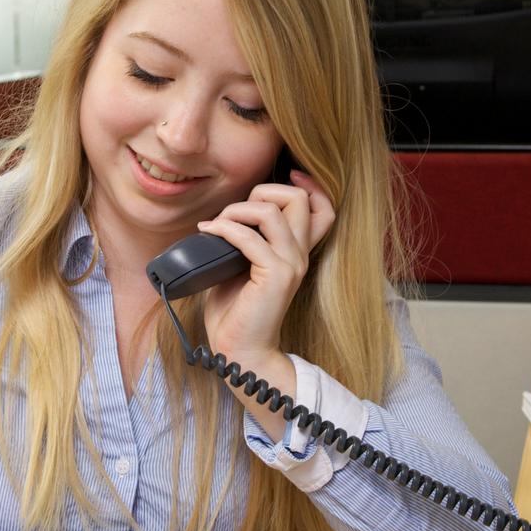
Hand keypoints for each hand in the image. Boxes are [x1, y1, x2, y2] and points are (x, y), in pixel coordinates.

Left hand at [197, 169, 334, 367]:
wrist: (239, 350)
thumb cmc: (235, 311)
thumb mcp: (241, 266)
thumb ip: (245, 240)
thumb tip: (224, 215)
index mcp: (296, 251)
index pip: (322, 208)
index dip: (307, 185)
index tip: (280, 180)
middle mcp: (300, 254)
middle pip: (299, 198)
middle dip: (262, 191)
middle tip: (233, 212)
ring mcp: (291, 264)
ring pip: (272, 210)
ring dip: (237, 210)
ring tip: (216, 225)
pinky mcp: (276, 276)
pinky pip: (249, 237)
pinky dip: (224, 228)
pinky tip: (208, 232)